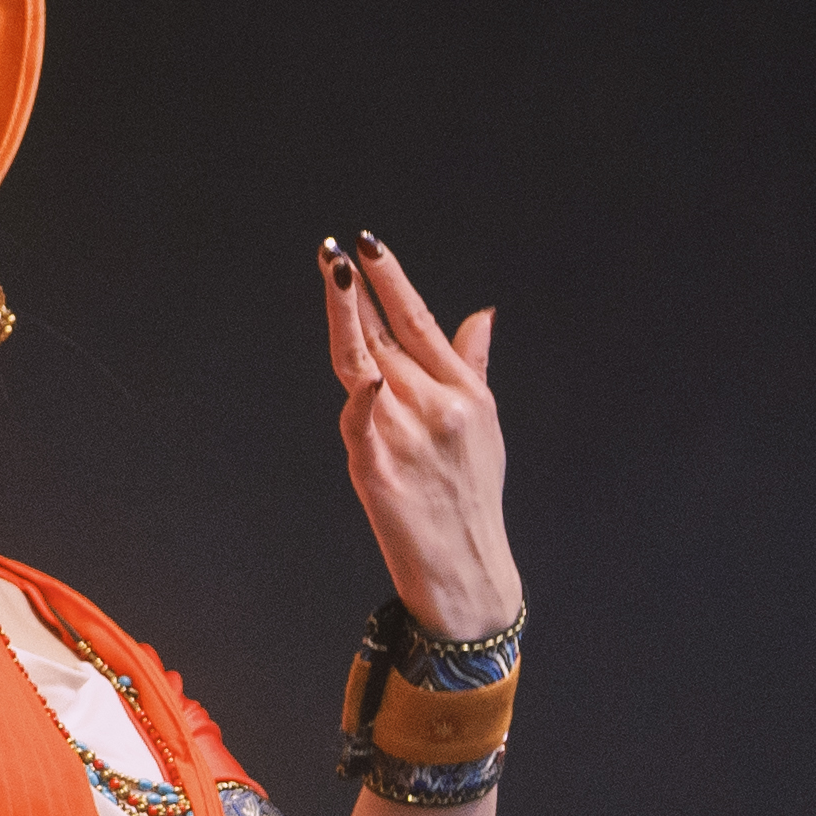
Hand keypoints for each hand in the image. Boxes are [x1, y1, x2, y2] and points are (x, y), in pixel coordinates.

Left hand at [319, 233, 516, 642]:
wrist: (467, 570)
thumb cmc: (472, 497)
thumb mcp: (484, 425)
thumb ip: (470, 364)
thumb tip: (482, 314)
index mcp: (464, 391)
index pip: (420, 321)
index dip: (392, 279)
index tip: (368, 244)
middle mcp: (438, 406)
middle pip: (385, 336)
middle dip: (355, 291)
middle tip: (331, 252)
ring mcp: (408, 436)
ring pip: (364, 364)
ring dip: (344, 318)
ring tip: (330, 276)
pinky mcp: (380, 470)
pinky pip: (363, 422)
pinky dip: (362, 398)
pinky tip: (365, 376)